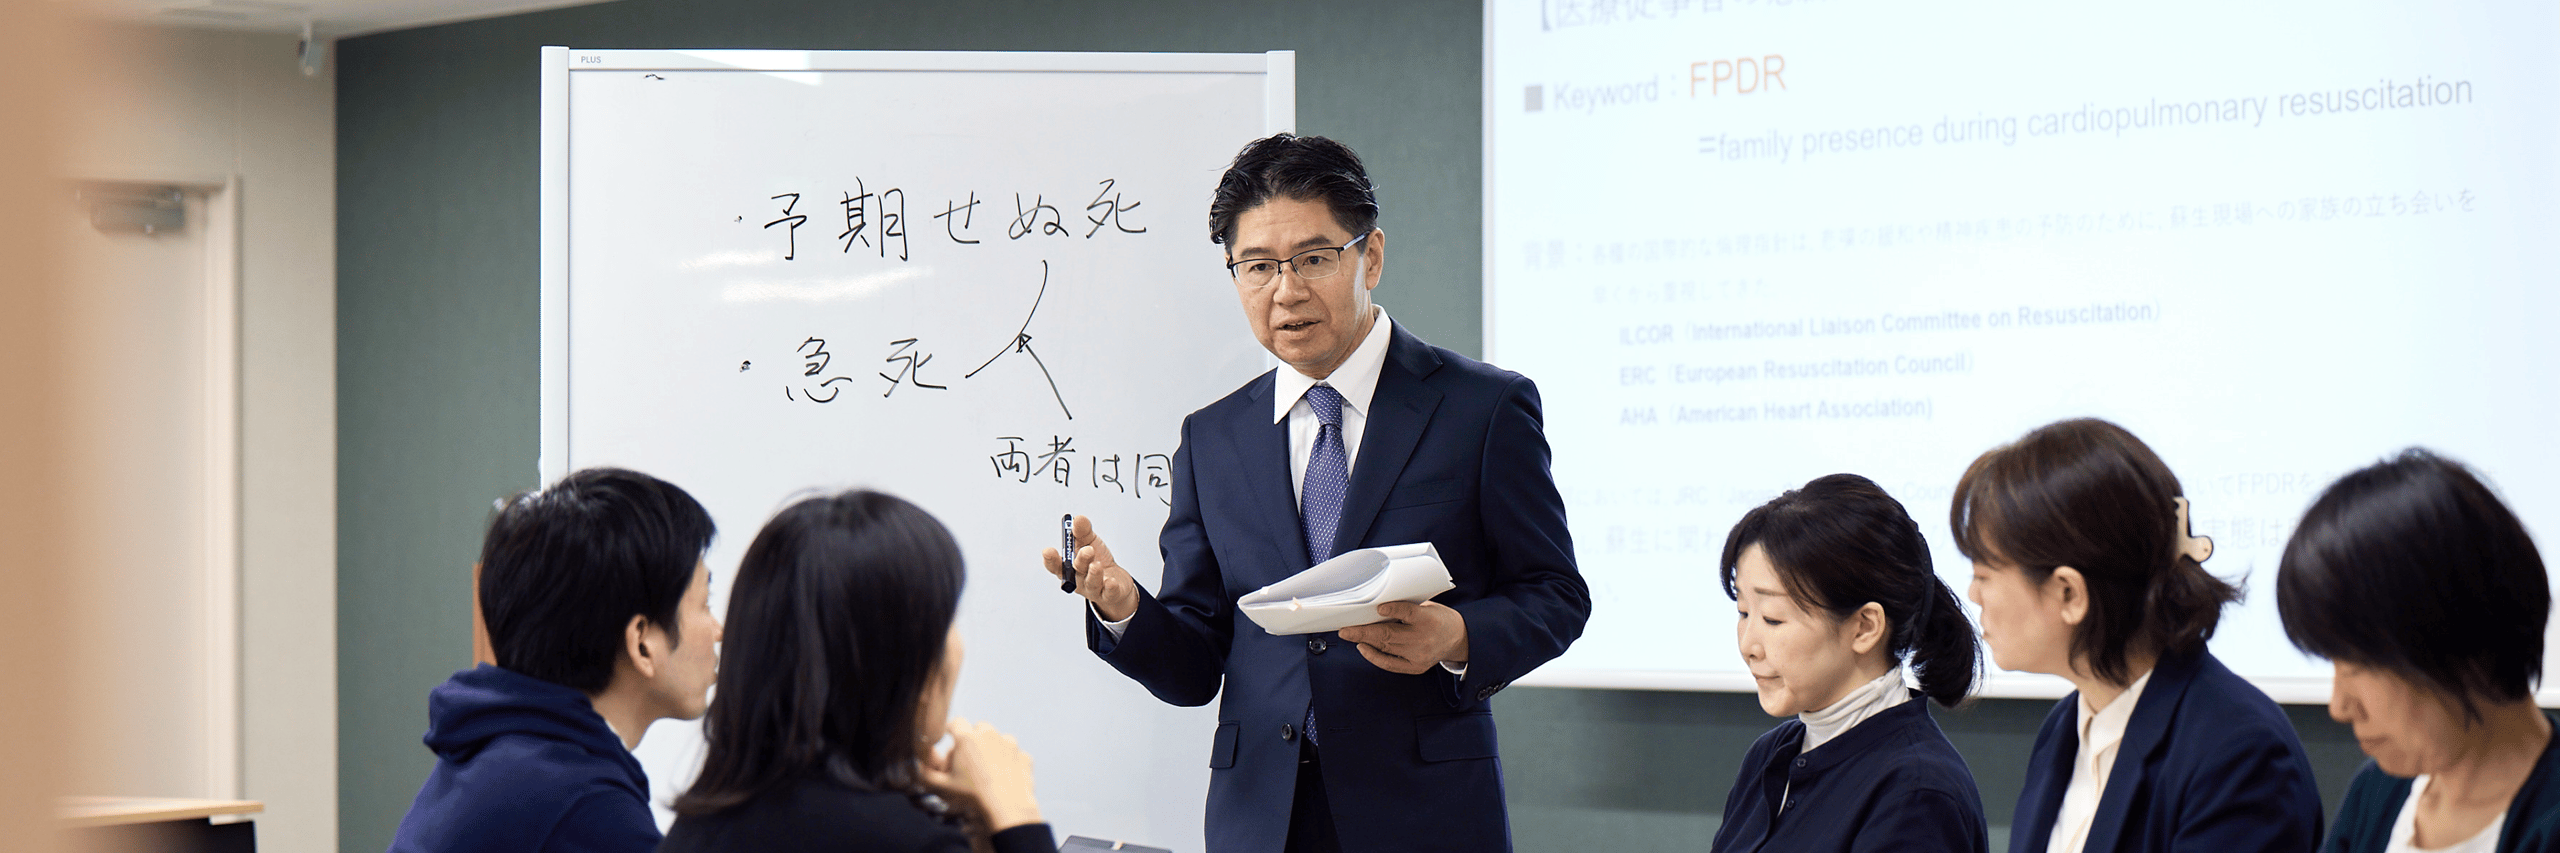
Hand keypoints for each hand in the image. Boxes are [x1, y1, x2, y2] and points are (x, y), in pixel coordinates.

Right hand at [918, 717, 1041, 833]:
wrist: (1007, 808)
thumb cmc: (971, 796)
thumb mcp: (940, 787)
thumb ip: (924, 773)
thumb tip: (915, 764)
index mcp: (967, 738)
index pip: (956, 722)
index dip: (950, 729)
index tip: (948, 736)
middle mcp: (990, 735)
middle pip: (979, 728)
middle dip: (972, 738)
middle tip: (968, 758)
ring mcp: (1010, 744)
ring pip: (998, 739)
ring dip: (992, 748)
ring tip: (986, 768)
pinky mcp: (1024, 756)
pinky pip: (1014, 754)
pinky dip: (1009, 762)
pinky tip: (1003, 777)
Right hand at [1040, 515, 1138, 621]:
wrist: (1117, 581)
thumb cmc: (1097, 561)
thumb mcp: (1090, 542)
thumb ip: (1082, 531)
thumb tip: (1077, 519)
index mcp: (1070, 568)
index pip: (1056, 566)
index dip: (1050, 560)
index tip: (1048, 551)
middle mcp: (1079, 580)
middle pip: (1076, 572)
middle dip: (1080, 560)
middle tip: (1087, 550)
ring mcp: (1094, 589)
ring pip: (1092, 582)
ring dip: (1094, 573)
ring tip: (1097, 565)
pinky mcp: (1109, 595)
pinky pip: (1109, 593)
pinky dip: (1110, 588)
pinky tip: (1111, 582)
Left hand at [1337, 600, 1468, 674]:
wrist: (1458, 639)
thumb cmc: (1438, 618)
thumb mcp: (1428, 606)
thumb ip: (1406, 608)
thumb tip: (1376, 608)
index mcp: (1428, 619)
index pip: (1409, 613)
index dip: (1393, 610)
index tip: (1379, 608)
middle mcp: (1423, 639)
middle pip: (1389, 635)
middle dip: (1363, 632)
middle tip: (1345, 630)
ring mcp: (1418, 655)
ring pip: (1386, 648)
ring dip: (1365, 641)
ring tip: (1350, 634)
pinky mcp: (1415, 667)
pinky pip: (1389, 664)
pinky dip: (1374, 656)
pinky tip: (1363, 647)